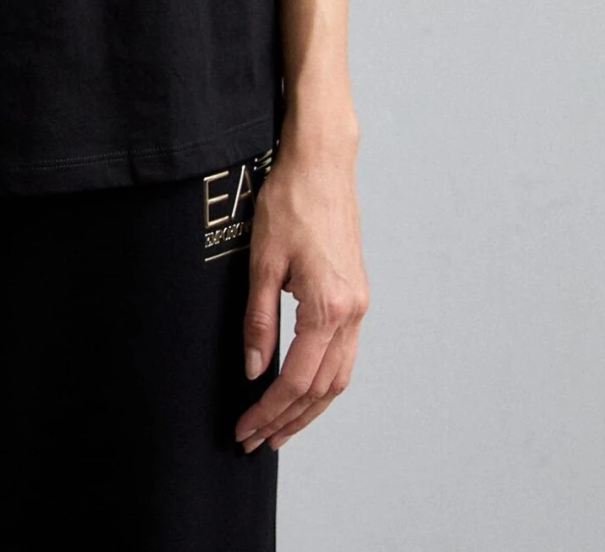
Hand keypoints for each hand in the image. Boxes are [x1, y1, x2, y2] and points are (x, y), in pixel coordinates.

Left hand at [234, 129, 368, 453]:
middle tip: (256, 439)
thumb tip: (254, 371)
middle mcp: (352, 313)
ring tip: (279, 427)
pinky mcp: (357, 296)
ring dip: (309, 408)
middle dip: (288, 420)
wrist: (322, 164)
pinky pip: (344, 355)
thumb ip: (259, 320)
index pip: (296, 379)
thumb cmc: (289, 202)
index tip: (245, 428)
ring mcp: (359, 305)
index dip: (268, 411)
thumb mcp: (262, 261)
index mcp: (328, 308)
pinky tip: (302, 388)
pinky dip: (323, 381)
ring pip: (339, 377)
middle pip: (322, 389)